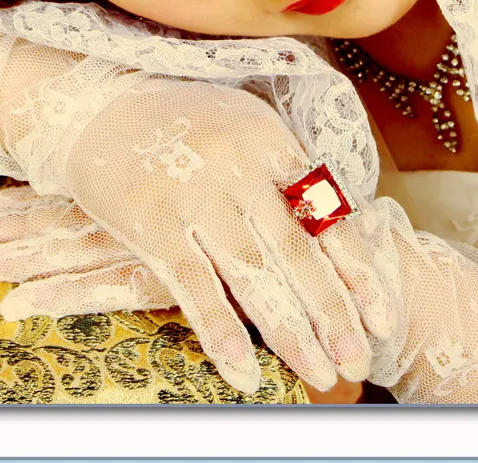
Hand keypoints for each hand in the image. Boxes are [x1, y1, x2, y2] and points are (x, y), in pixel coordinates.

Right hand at [0, 82, 394, 393]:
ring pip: (254, 276)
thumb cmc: (180, 122)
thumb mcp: (244, 127)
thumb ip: (286, 174)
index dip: (358, 271)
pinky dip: (222, 334)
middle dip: (334, 314)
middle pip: (299, 253)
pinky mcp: (152, 220)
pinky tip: (244, 371)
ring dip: (290, 333)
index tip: (383, 318)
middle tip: (358, 363)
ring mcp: (196, 194)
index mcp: (271, 141)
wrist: (94, 103)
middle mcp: (240, 166)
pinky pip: (195, 287)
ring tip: (317, 374)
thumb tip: (337, 227)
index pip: (328, 216)